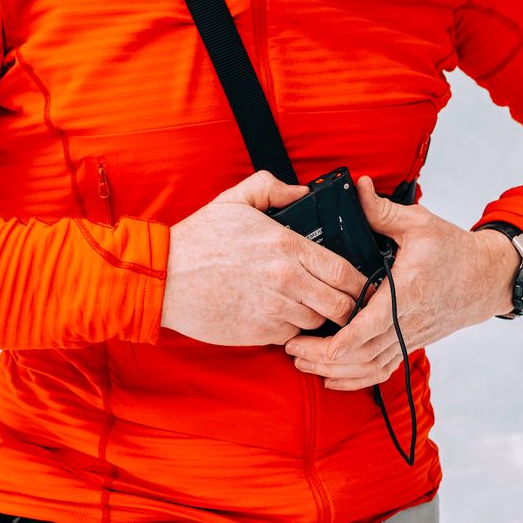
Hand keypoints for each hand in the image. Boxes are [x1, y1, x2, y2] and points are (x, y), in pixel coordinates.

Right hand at [160, 171, 369, 346]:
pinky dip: (288, 328)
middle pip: (341, 305)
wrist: (163, 276)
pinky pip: (290, 335)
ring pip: (317, 322)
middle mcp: (286, 279)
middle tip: (341, 302)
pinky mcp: (259, 332)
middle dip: (346, 306)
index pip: (344, 271)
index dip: (359, 282)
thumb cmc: (197, 240)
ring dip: (315, 316)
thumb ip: (271, 188)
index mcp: (286, 246)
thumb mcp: (234, 200)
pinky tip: (276, 315)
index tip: (358, 284)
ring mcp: (274, 309)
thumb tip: (300, 190)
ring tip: (302, 305)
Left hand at [284, 175, 520, 389]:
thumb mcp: (419, 224)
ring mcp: (409, 336)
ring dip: (335, 371)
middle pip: (363, 352)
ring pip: (370, 366)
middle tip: (291, 349)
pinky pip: (381, 370)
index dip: (344, 339)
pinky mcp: (408, 343)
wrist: (486, 278)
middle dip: (324, 357)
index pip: (374, 323)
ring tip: (302, 363)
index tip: (316, 344)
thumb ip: (382, 210)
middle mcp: (408, 321)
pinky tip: (330, 377)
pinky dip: (356, 379)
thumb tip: (357, 187)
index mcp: (408, 291)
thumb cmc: (453, 250)